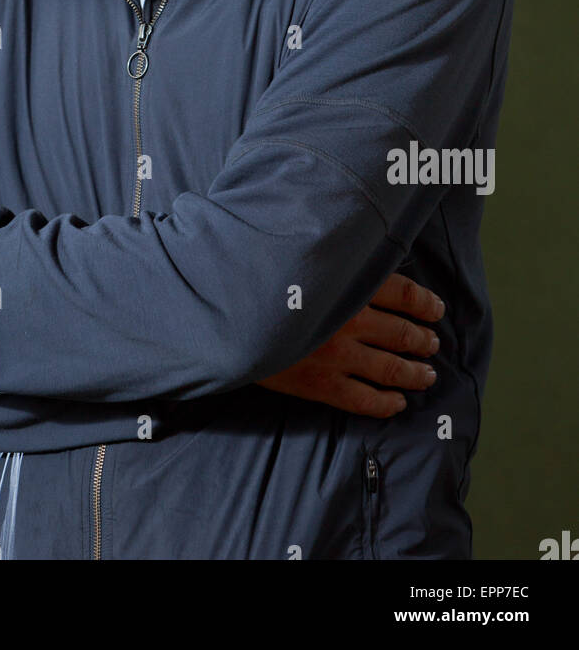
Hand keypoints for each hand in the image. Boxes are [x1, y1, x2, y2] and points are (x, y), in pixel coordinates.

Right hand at [257, 273, 444, 416]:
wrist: (228, 318)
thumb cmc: (265, 283)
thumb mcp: (304, 260)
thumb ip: (337, 264)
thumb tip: (369, 262)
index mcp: (347, 285)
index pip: (403, 293)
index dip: (425, 303)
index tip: (435, 309)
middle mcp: (349, 321)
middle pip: (402, 333)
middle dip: (423, 341)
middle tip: (432, 344)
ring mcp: (337, 356)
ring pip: (392, 369)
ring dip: (414, 373)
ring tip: (426, 375)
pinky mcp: (321, 385)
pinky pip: (365, 400)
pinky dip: (387, 403)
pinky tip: (397, 402)